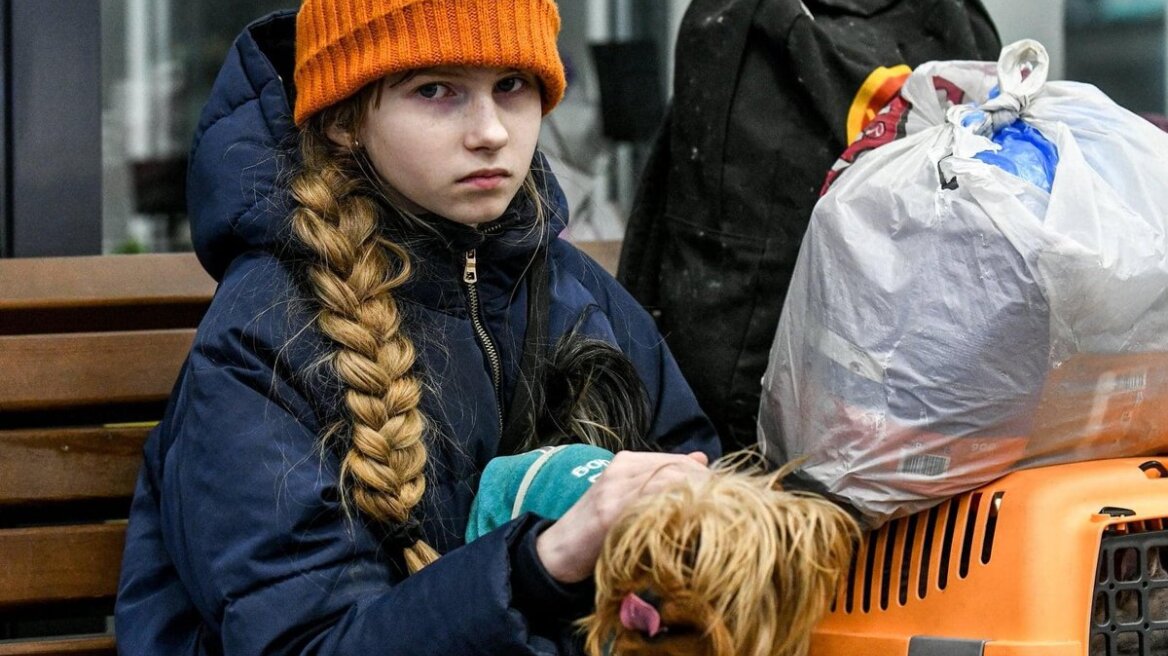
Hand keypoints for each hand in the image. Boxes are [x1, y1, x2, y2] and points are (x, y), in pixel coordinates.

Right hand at [535, 450, 709, 582]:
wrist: (558, 550)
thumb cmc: (598, 529)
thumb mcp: (630, 497)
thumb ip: (661, 479)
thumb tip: (703, 460)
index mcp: (627, 462)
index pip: (676, 460)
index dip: (702, 477)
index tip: (721, 497)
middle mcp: (621, 469)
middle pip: (675, 468)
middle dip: (703, 488)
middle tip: (722, 510)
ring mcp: (614, 489)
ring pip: (666, 482)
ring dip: (692, 500)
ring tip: (710, 520)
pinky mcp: (609, 512)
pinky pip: (648, 505)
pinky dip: (670, 513)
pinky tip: (683, 528)